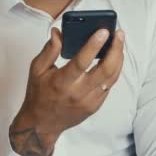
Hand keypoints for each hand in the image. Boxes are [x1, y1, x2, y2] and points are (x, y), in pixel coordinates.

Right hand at [9, 28, 124, 155]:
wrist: (42, 123)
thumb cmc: (38, 94)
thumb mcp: (36, 70)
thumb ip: (49, 50)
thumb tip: (57, 32)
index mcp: (61, 82)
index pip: (81, 62)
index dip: (94, 45)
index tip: (103, 31)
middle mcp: (77, 93)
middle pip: (105, 70)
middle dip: (116, 50)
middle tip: (119, 34)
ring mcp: (89, 101)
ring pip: (112, 78)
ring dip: (118, 59)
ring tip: (119, 43)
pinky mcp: (95, 106)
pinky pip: (109, 86)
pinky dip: (113, 71)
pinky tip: (113, 59)